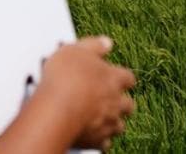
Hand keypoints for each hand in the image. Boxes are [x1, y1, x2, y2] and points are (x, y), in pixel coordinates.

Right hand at [37, 36, 135, 150]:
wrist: (56, 110)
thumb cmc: (64, 78)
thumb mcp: (75, 50)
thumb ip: (94, 45)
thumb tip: (107, 42)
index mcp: (113, 78)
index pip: (128, 77)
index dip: (122, 78)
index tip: (116, 76)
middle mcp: (116, 102)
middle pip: (129, 104)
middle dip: (122, 103)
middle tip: (110, 99)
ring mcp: (108, 122)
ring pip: (119, 125)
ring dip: (113, 122)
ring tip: (101, 118)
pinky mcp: (97, 140)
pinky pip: (104, 143)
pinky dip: (100, 139)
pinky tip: (91, 135)